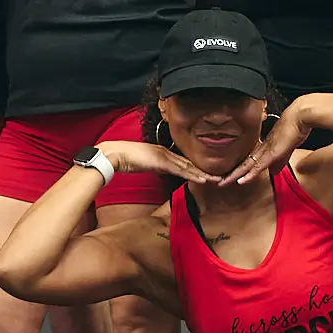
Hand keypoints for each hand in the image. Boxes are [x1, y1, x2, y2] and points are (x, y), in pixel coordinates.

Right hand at [96, 139, 216, 187]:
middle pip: (189, 163)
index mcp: (161, 152)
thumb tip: (157, 169)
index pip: (182, 162)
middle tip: (219, 177)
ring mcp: (164, 156)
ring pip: (188, 166)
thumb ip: (151, 165)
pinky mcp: (161, 162)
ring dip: (203, 174)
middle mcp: (165, 152)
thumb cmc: (123, 158)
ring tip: (217, 180)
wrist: (114, 154)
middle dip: (204, 171)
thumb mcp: (141, 163)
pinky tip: (203, 179)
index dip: (195, 168)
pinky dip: (193, 175)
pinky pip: (181, 170)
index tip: (206, 174)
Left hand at [222, 104, 312, 186]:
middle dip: (231, 174)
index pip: (248, 161)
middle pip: (243, 164)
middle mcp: (261, 149)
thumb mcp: (287, 149)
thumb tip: (273, 172)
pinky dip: (249, 175)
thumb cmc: (294, 129)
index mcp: (264, 148)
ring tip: (222, 183)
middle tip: (219, 182)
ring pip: (246, 166)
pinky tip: (240, 181)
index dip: (238, 169)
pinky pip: (258, 166)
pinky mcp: (271, 153)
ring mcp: (265, 150)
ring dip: (234, 176)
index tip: (229, 177)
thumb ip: (280, 161)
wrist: (299, 117)